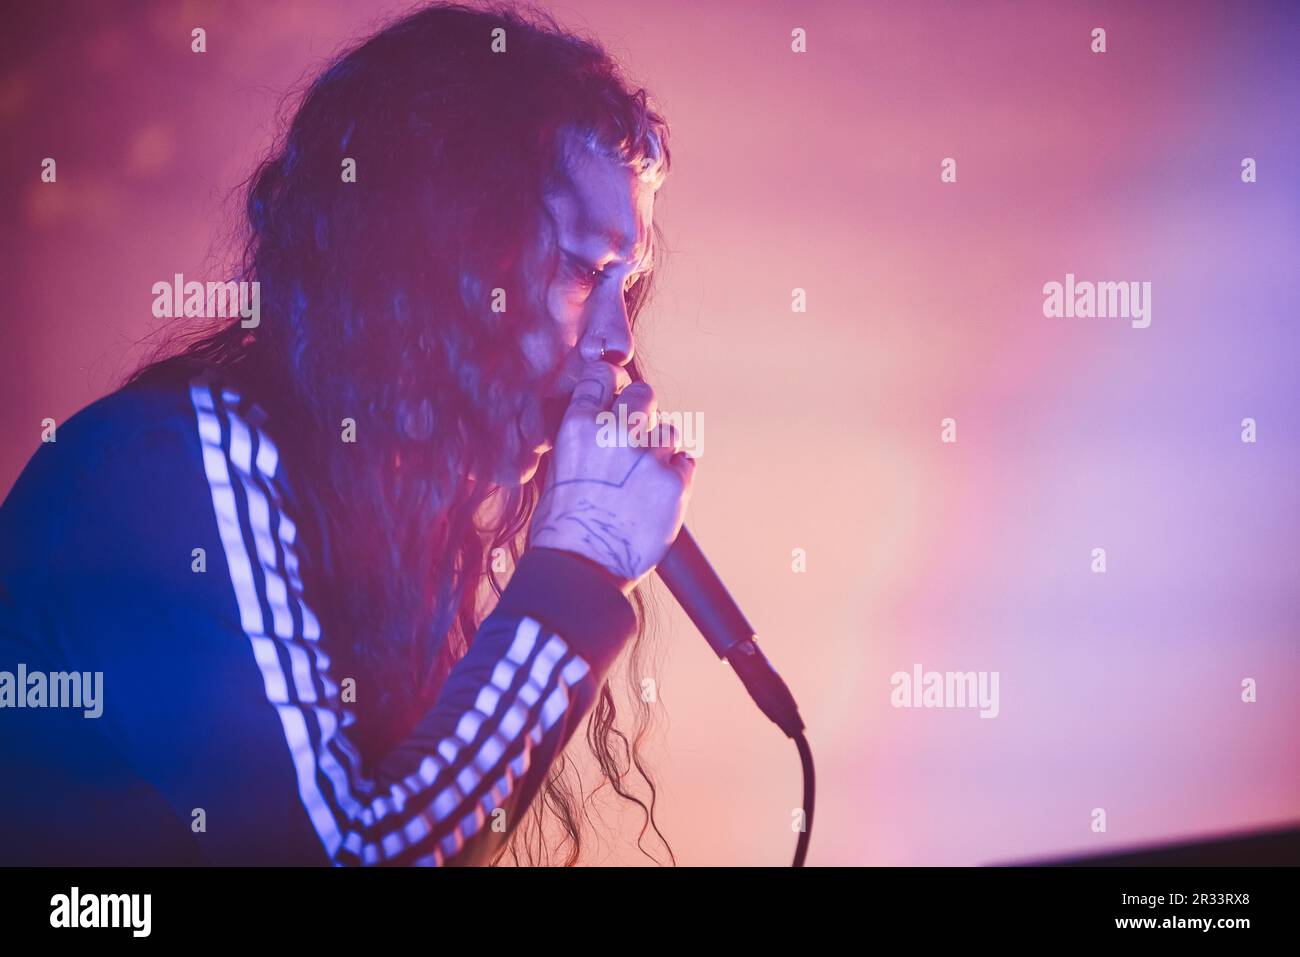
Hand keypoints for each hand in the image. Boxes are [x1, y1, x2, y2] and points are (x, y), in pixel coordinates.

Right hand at [529, 360, 695, 591]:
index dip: (611, 384)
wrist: (581, 568)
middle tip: (636, 437)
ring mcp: (648, 458)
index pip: (602, 377)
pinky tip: (657, 492)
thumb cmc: (563, 525)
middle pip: (643, 394)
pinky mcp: (674, 484)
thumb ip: (584, 436)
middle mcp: (615, 434)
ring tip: (643, 477)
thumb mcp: (558, 467)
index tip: (615, 394)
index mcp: (579, 426)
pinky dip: (676, 473)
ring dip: (661, 448)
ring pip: (668, 430)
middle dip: (642, 410)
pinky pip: (686, 462)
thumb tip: (605, 419)